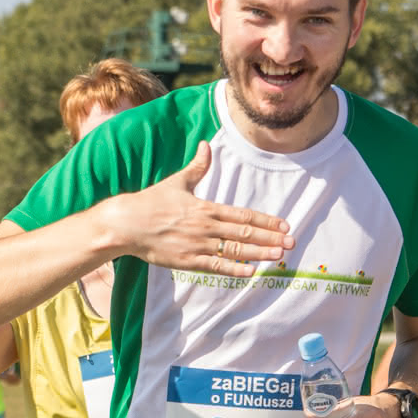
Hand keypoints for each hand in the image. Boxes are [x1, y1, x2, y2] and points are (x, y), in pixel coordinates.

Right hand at [99, 142, 294, 273]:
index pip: (242, 215)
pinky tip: (251, 272)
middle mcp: (205, 227)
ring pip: (233, 251)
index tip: (283, 225)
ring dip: (258, 254)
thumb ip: (196, 167)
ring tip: (278, 256)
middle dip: (270, 239)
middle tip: (291, 243)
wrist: (125, 224)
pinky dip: (233, 270)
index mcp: (206, 208)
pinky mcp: (187, 261)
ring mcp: (197, 245)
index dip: (265, 221)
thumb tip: (206, 145)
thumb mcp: (176, 182)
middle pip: (244, 234)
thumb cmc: (151, 202)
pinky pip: (215, 267)